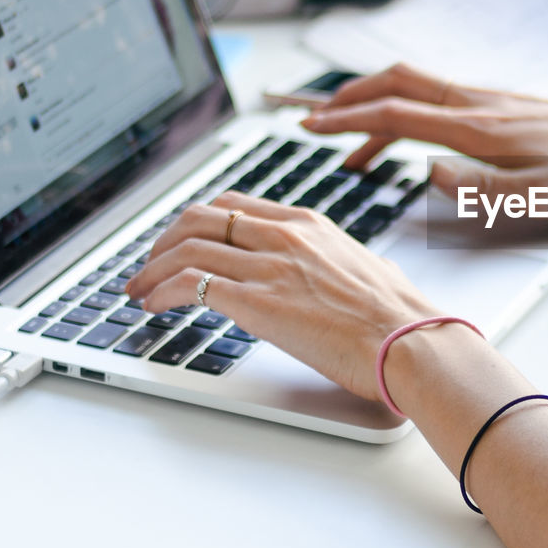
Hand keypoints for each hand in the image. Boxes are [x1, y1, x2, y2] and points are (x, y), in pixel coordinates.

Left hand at [125, 192, 453, 401]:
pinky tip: (154, 306)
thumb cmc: (399, 317)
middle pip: (200, 217)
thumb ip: (347, 264)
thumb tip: (353, 272)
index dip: (197, 222)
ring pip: (185, 247)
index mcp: (310, 225)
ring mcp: (269, 266)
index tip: (183, 242)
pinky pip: (189, 283)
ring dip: (150, 269)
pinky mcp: (257, 301)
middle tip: (150, 265)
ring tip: (138, 290)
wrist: (409, 342)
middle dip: (164, 240)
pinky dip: (160, 292)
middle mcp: (284, 236)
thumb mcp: (370, 270)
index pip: (235, 205)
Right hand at [299, 63, 547, 219]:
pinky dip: (408, 109)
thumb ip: (482, 190)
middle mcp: (481, 104)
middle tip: (314, 119)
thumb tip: (428, 172)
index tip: (308, 127)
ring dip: (376, 103)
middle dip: (348, 97)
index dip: (346, 120)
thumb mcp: (545, 197)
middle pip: (396, 83)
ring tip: (352, 140)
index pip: (395, 115)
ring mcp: (493, 101)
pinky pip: (440, 97)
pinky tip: (412, 136)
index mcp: (481, 129)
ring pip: (416, 87)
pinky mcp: (507, 106)